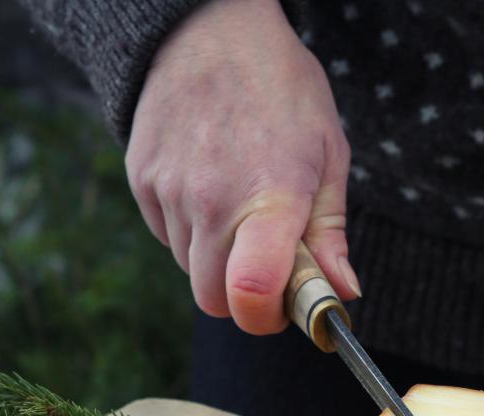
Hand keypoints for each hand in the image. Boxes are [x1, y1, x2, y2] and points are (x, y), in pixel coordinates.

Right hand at [125, 0, 358, 332]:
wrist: (207, 27)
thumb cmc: (280, 88)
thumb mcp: (327, 153)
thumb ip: (329, 232)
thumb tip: (342, 293)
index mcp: (269, 198)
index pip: (250, 297)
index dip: (267, 318)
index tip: (285, 306)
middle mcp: (211, 201)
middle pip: (214, 300)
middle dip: (243, 294)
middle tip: (269, 258)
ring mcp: (170, 191)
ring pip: (190, 269)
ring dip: (217, 258)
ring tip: (239, 204)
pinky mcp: (141, 180)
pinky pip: (167, 234)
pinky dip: (189, 228)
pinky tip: (210, 183)